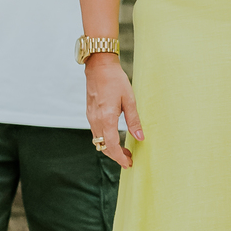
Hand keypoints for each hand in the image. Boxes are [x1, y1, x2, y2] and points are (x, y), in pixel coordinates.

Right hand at [85, 52, 143, 169]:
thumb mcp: (129, 100)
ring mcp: (91, 117)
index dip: (120, 157)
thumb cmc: (115, 80)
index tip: (129, 163)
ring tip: (124, 150)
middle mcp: (96, 120)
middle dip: (116, 156)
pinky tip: (115, 137)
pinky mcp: (90, 113)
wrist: (99, 67)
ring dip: (110, 148)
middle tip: (129, 160)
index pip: (111, 146)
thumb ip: (134, 120)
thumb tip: (141, 138)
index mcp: (106, 118)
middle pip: (104, 146)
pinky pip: (96, 132)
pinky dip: (105, 139)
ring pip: (99, 140)